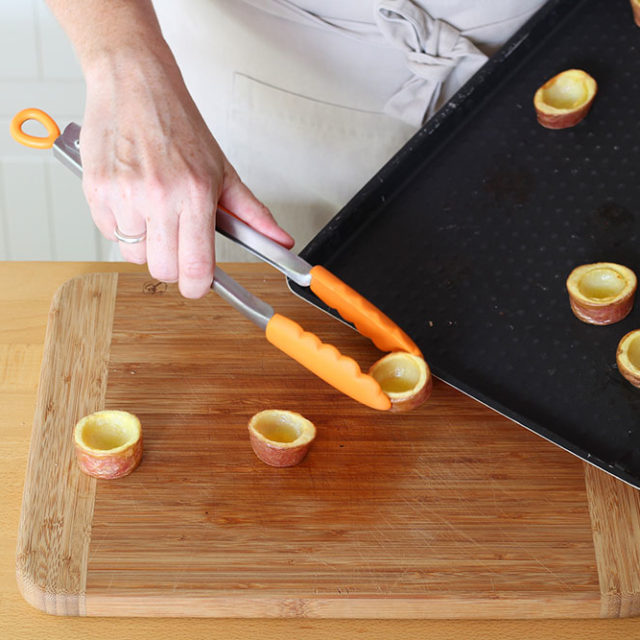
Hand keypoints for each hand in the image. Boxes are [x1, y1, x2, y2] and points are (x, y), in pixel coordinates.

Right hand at [80, 48, 292, 298]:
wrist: (135, 83)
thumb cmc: (178, 124)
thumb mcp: (223, 170)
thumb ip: (252, 213)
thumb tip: (280, 242)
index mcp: (196, 193)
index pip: (196, 267)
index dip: (198, 285)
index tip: (199, 283)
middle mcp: (160, 197)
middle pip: (163, 270)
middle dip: (172, 264)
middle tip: (177, 240)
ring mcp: (124, 195)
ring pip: (134, 255)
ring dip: (145, 242)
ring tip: (152, 209)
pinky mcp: (96, 190)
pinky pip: (109, 234)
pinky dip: (121, 225)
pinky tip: (132, 198)